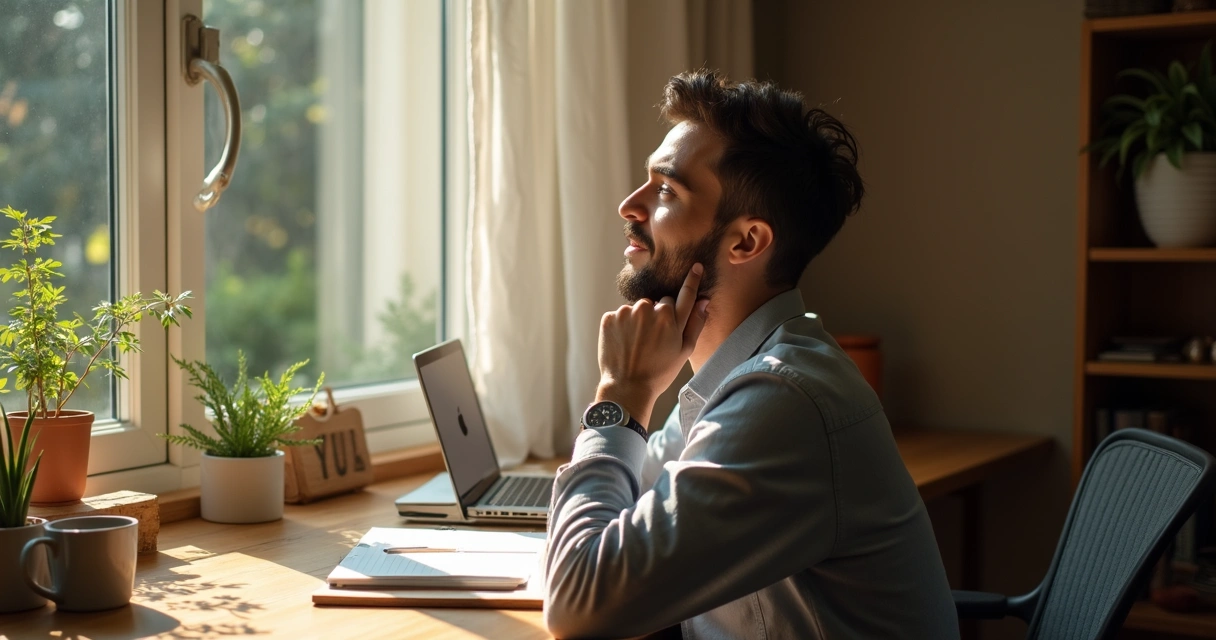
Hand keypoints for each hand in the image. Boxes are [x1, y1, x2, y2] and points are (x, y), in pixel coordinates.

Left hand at [596, 264, 710, 427]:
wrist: (627, 387)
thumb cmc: (659, 372)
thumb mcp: (684, 351)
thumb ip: (695, 324)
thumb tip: (705, 302)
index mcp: (670, 318)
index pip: (685, 293)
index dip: (692, 280)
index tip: (696, 267)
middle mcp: (649, 309)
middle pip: (659, 302)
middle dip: (659, 314)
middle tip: (654, 339)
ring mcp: (627, 312)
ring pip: (638, 309)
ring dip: (639, 320)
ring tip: (637, 343)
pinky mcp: (610, 318)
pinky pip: (620, 315)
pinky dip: (622, 326)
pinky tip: (624, 343)